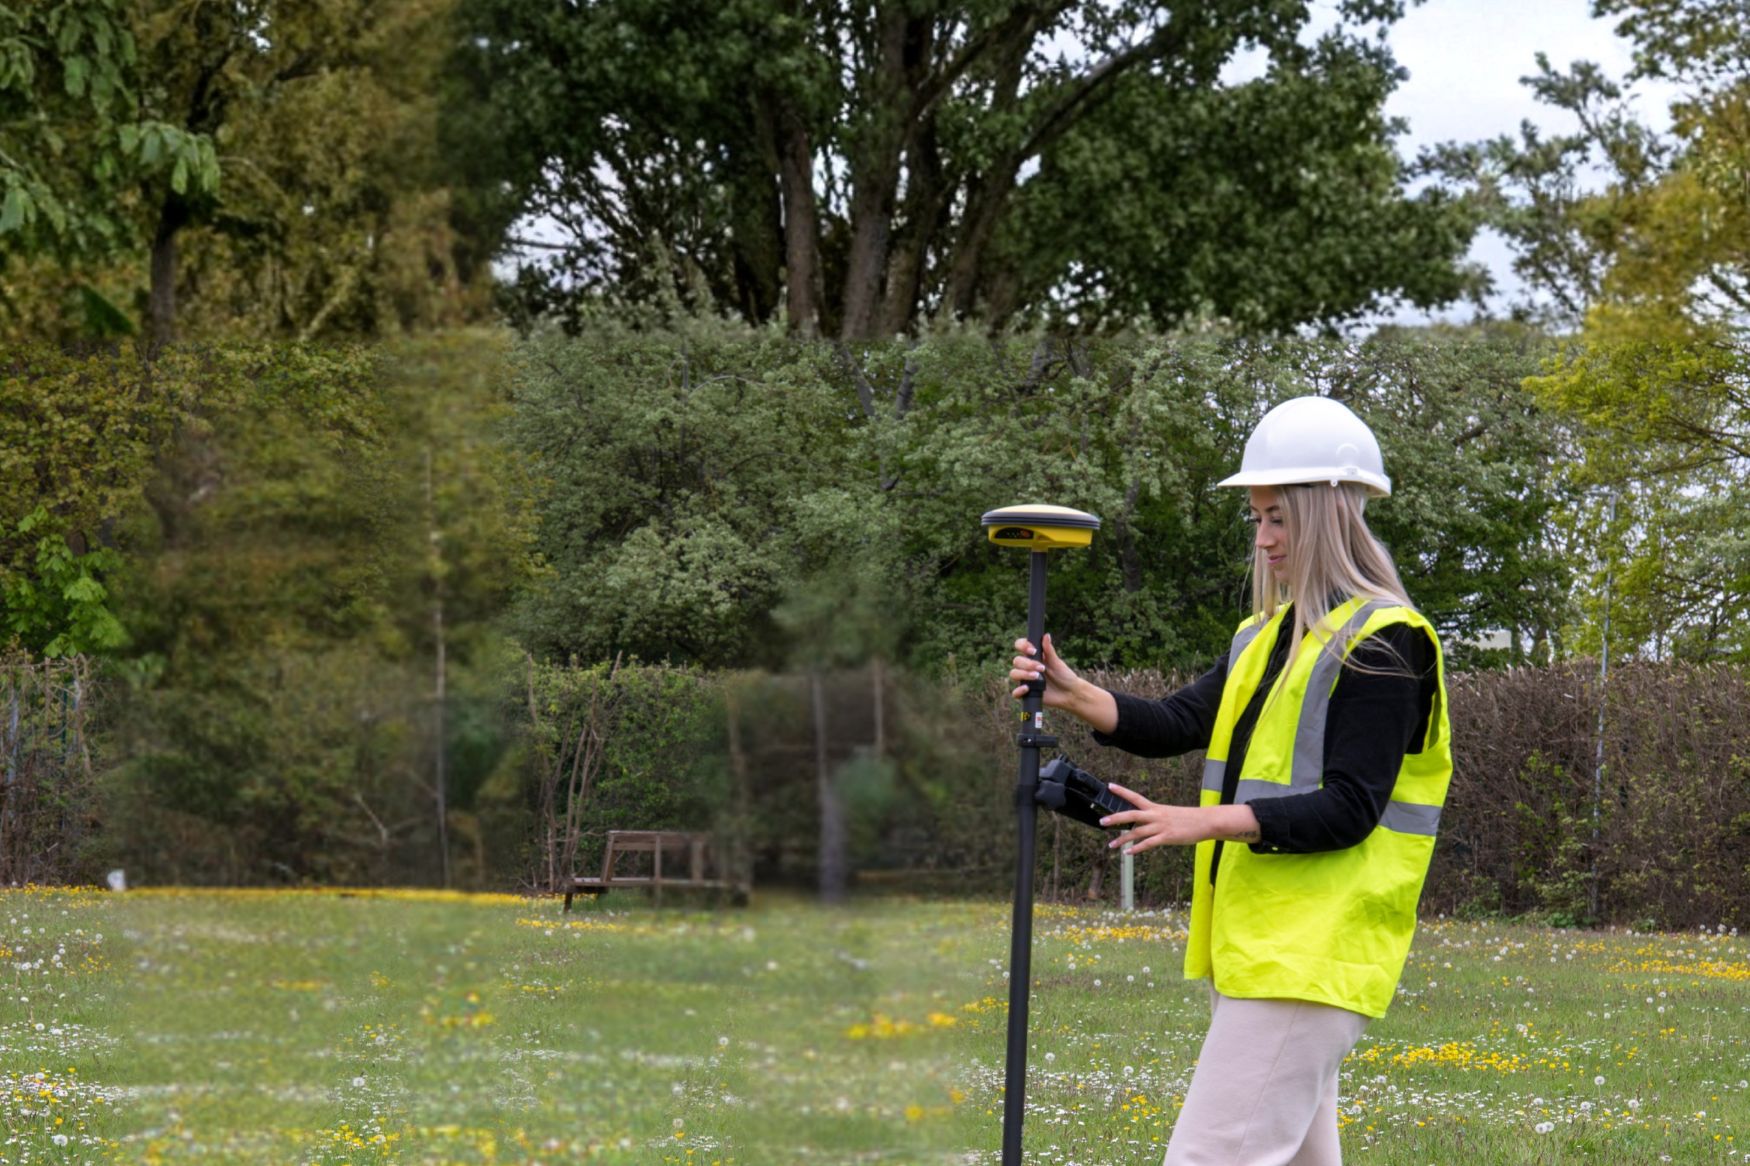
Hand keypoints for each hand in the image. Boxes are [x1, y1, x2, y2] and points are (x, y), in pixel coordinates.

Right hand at [1008, 633, 1083, 710]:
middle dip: (1027, 663)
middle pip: (1016, 660)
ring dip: (1023, 674)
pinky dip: (1018, 690)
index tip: (1033, 651)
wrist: (1070, 693)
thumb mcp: (1057, 663)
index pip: (1020, 646)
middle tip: (1041, 668)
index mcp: (1034, 656)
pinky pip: (1015, 692)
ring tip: (1037, 677)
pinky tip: (1027, 688)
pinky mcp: (1027, 692)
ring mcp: (1025, 679)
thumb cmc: (1064, 676)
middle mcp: (1027, 667)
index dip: (1023, 646)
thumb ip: (1049, 651)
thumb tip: (1046, 635)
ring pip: (1013, 674)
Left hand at [1099, 785, 1260, 853]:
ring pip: (1137, 832)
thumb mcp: (1169, 814)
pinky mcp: (1167, 838)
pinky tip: (1128, 853)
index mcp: (1156, 807)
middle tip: (1101, 822)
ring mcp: (1161, 826)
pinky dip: (1136, 849)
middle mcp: (1156, 815)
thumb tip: (1141, 824)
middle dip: (1115, 818)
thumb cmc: (1188, 818)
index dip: (1122, 791)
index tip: (1109, 786)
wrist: (1206, 821)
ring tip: (1111, 845)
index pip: (1135, 797)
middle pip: (1131, 815)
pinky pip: (1148, 844)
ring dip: (1122, 839)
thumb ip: (1155, 818)